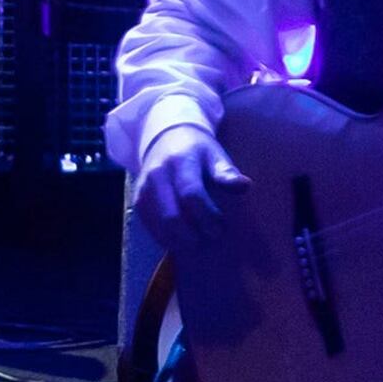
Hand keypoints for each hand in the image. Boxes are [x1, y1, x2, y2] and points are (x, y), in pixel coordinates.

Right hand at [133, 128, 247, 242]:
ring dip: (179, 240)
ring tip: (197, 242)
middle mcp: (157, 175)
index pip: (191, 194)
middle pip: (171, 215)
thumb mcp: (215, 155)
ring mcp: (144, 188)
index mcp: (180, 161)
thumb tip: (245, 185)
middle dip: (192, 234)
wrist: (165, 139)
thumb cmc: (197, 151)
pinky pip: (150, 226)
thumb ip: (226, 172)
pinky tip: (181, 240)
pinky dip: (166, 237)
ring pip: (159, 225)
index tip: (220, 227)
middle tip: (210, 238)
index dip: (206, 216)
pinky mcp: (137, 200)